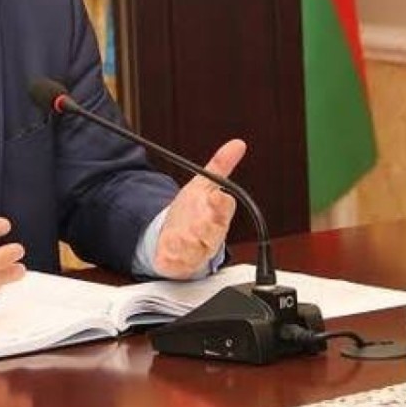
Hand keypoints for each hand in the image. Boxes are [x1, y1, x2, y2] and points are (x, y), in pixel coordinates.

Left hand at [152, 139, 243, 278]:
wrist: (177, 241)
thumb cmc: (194, 213)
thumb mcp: (203, 185)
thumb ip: (219, 165)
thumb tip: (237, 144)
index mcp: (217, 215)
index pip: (225, 208)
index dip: (221, 203)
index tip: (217, 195)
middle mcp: (208, 234)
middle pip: (214, 231)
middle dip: (208, 225)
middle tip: (202, 218)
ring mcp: (194, 250)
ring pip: (198, 248)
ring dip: (190, 241)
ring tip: (182, 235)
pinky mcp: (178, 262)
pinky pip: (177, 262)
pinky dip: (173, 256)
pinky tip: (168, 246)